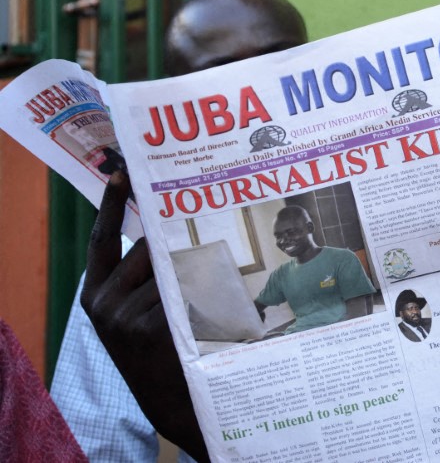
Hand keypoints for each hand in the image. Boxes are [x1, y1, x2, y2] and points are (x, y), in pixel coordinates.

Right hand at [80, 171, 209, 461]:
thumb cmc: (159, 349)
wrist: (172, 400)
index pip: (103, 238)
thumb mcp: (134, 312)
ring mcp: (124, 316)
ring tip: (213, 293)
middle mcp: (102, 302)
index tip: (121, 171)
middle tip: (203, 232)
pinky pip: (185, 292)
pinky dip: (204, 295)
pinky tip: (214, 310)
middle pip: (147, 249)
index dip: (112, 203)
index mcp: (94, 294)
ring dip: (198, 274)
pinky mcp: (149, 327)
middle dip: (176, 245)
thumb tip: (166, 233)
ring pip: (170, 269)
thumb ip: (140, 278)